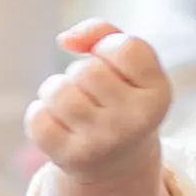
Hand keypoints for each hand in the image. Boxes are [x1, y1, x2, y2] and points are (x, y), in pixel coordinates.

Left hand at [24, 18, 171, 174]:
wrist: (117, 163)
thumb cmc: (121, 99)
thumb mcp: (129, 65)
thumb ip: (104, 33)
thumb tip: (65, 39)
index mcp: (159, 95)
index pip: (125, 48)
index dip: (108, 48)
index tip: (112, 64)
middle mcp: (135, 122)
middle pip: (86, 70)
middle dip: (81, 71)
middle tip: (92, 92)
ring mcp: (103, 144)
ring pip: (57, 91)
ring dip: (56, 90)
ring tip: (72, 104)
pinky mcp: (71, 158)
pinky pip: (37, 117)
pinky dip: (41, 113)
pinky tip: (59, 124)